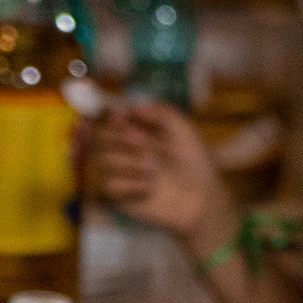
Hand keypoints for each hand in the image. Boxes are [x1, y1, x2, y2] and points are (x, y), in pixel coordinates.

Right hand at [93, 101, 233, 253]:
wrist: (200, 195)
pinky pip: (110, 185)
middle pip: (103, 137)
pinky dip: (130, 185)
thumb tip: (131, 106)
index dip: (114, 118)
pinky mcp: (120, 196)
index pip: (113, 120)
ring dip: (131, 162)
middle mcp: (125, 150)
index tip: (122, 119)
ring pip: (107, 159)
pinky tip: (149, 188)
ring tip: (153, 169)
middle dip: (122, 137)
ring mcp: (121, 173)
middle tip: (141, 142)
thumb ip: (161, 112)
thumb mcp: (183, 129)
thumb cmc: (193, 160)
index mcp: (138, 132)